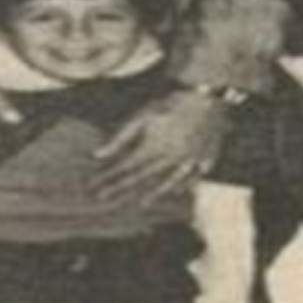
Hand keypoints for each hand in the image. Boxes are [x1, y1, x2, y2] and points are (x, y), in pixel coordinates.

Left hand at [90, 89, 230, 204]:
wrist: (206, 98)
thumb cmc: (170, 104)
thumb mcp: (142, 117)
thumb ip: (120, 139)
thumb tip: (98, 154)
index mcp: (153, 149)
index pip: (126, 169)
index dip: (109, 179)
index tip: (96, 188)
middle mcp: (169, 160)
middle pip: (142, 180)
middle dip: (122, 190)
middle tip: (107, 199)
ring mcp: (188, 162)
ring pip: (168, 183)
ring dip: (153, 194)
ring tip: (141, 203)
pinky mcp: (205, 159)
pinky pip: (193, 178)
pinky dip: (184, 186)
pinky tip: (179, 191)